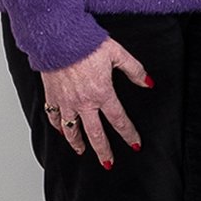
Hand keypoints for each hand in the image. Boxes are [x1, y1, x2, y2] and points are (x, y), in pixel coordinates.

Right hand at [38, 34, 149, 167]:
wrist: (59, 37)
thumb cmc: (87, 43)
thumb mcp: (117, 53)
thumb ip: (134, 70)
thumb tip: (148, 83)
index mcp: (102, 93)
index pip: (119, 119)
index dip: (128, 133)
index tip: (134, 144)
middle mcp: (83, 102)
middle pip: (94, 133)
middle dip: (103, 150)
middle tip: (108, 163)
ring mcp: (66, 101)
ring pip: (71, 129)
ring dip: (78, 142)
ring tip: (83, 151)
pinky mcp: (52, 95)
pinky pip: (54, 116)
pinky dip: (57, 126)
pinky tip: (61, 131)